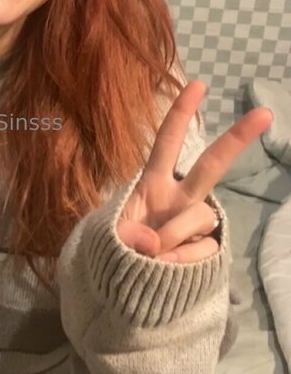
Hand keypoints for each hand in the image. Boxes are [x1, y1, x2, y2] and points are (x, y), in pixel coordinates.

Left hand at [116, 80, 273, 262]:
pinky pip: (204, 249)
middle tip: (264, 113)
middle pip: (210, 165)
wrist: (125, 290)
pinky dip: (183, 260)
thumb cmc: (117, 252)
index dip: (180, 114)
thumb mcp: (109, 238)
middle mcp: (177, 198)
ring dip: (174, 235)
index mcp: (151, 184)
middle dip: (236, 139)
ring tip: (151, 254)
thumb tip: (154, 242)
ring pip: (200, 216)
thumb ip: (127, 234)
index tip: (197, 84)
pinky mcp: (206, 250)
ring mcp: (194, 224)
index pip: (167, 144)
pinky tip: (166, 269)